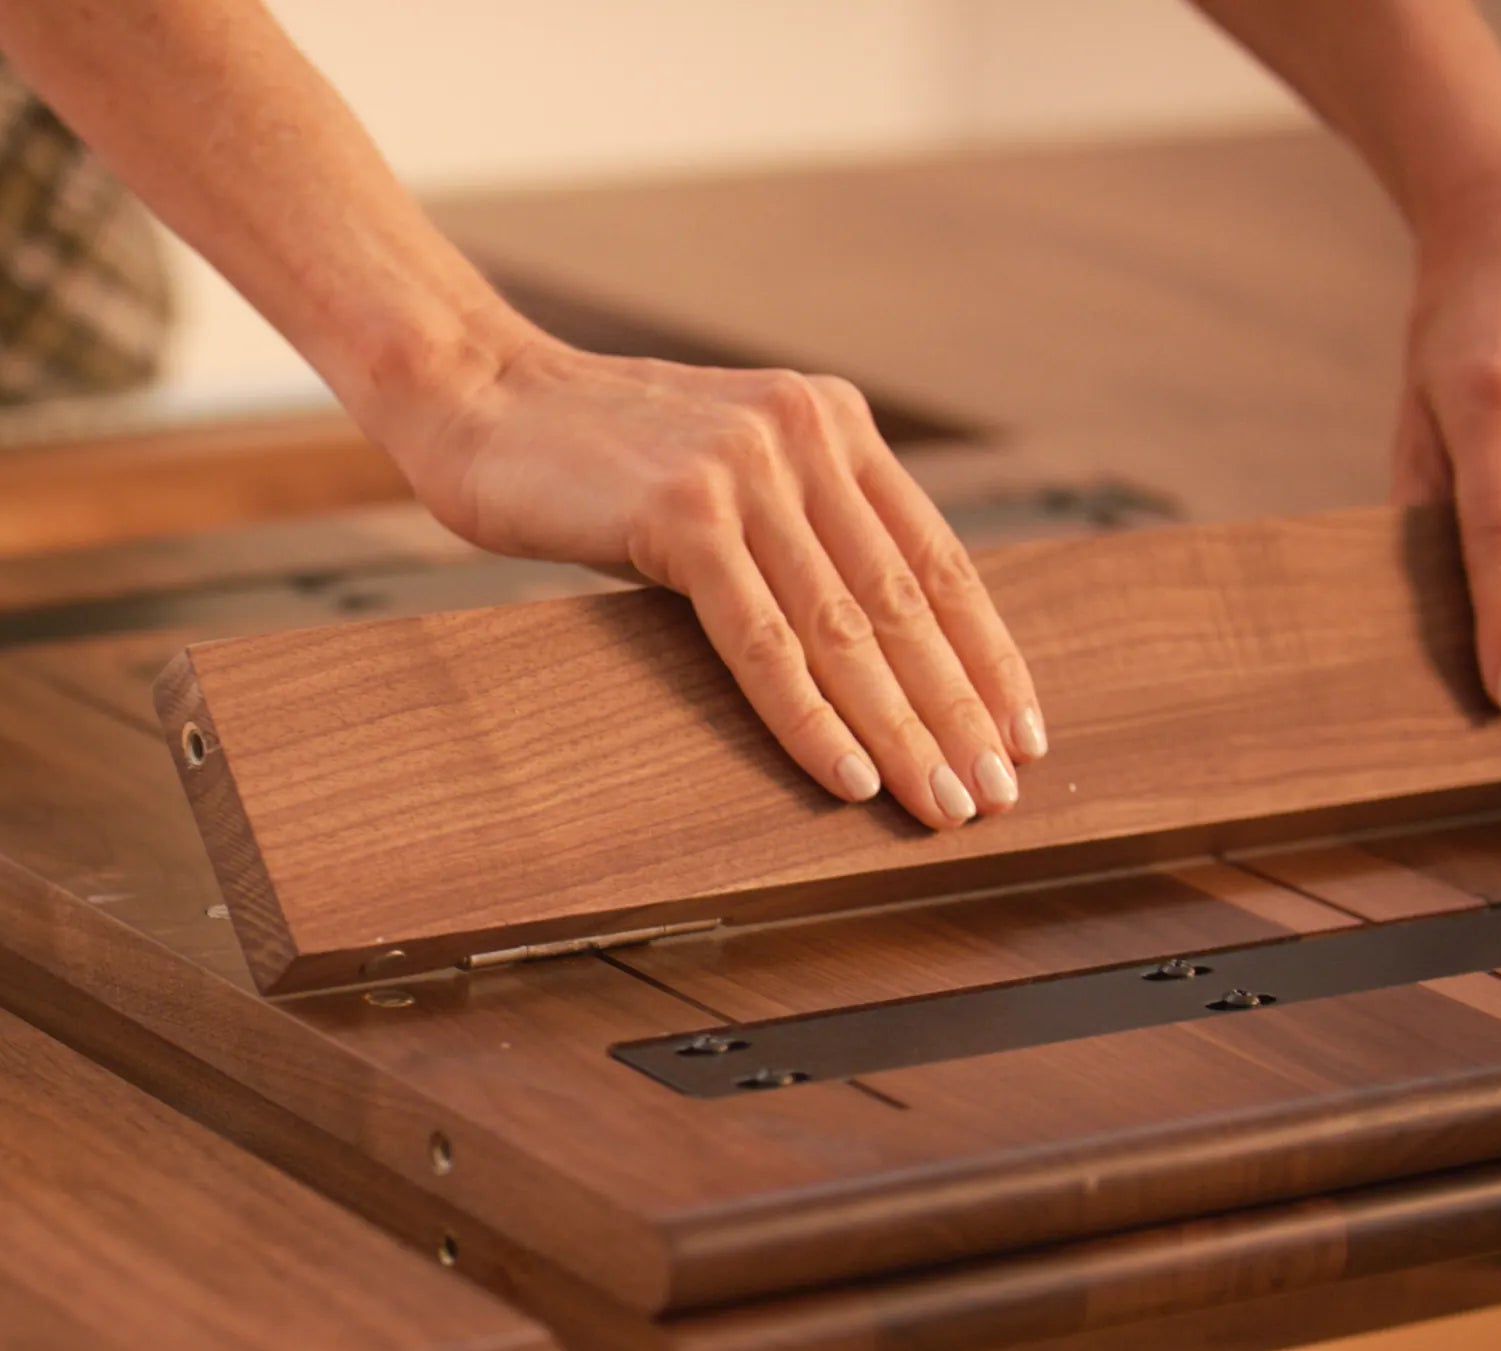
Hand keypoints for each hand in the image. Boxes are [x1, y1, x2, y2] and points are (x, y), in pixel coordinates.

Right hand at [374, 322, 1045, 829]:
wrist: (477, 397)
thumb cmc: (590, 456)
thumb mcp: (722, 470)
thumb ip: (796, 524)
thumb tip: (868, 642)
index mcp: (831, 420)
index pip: (936, 557)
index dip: (987, 652)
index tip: (1023, 731)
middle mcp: (805, 434)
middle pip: (904, 601)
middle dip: (957, 710)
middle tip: (996, 795)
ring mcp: (747, 470)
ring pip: (845, 629)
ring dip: (902, 729)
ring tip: (941, 803)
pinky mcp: (684, 514)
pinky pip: (764, 641)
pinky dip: (811, 717)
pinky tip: (848, 775)